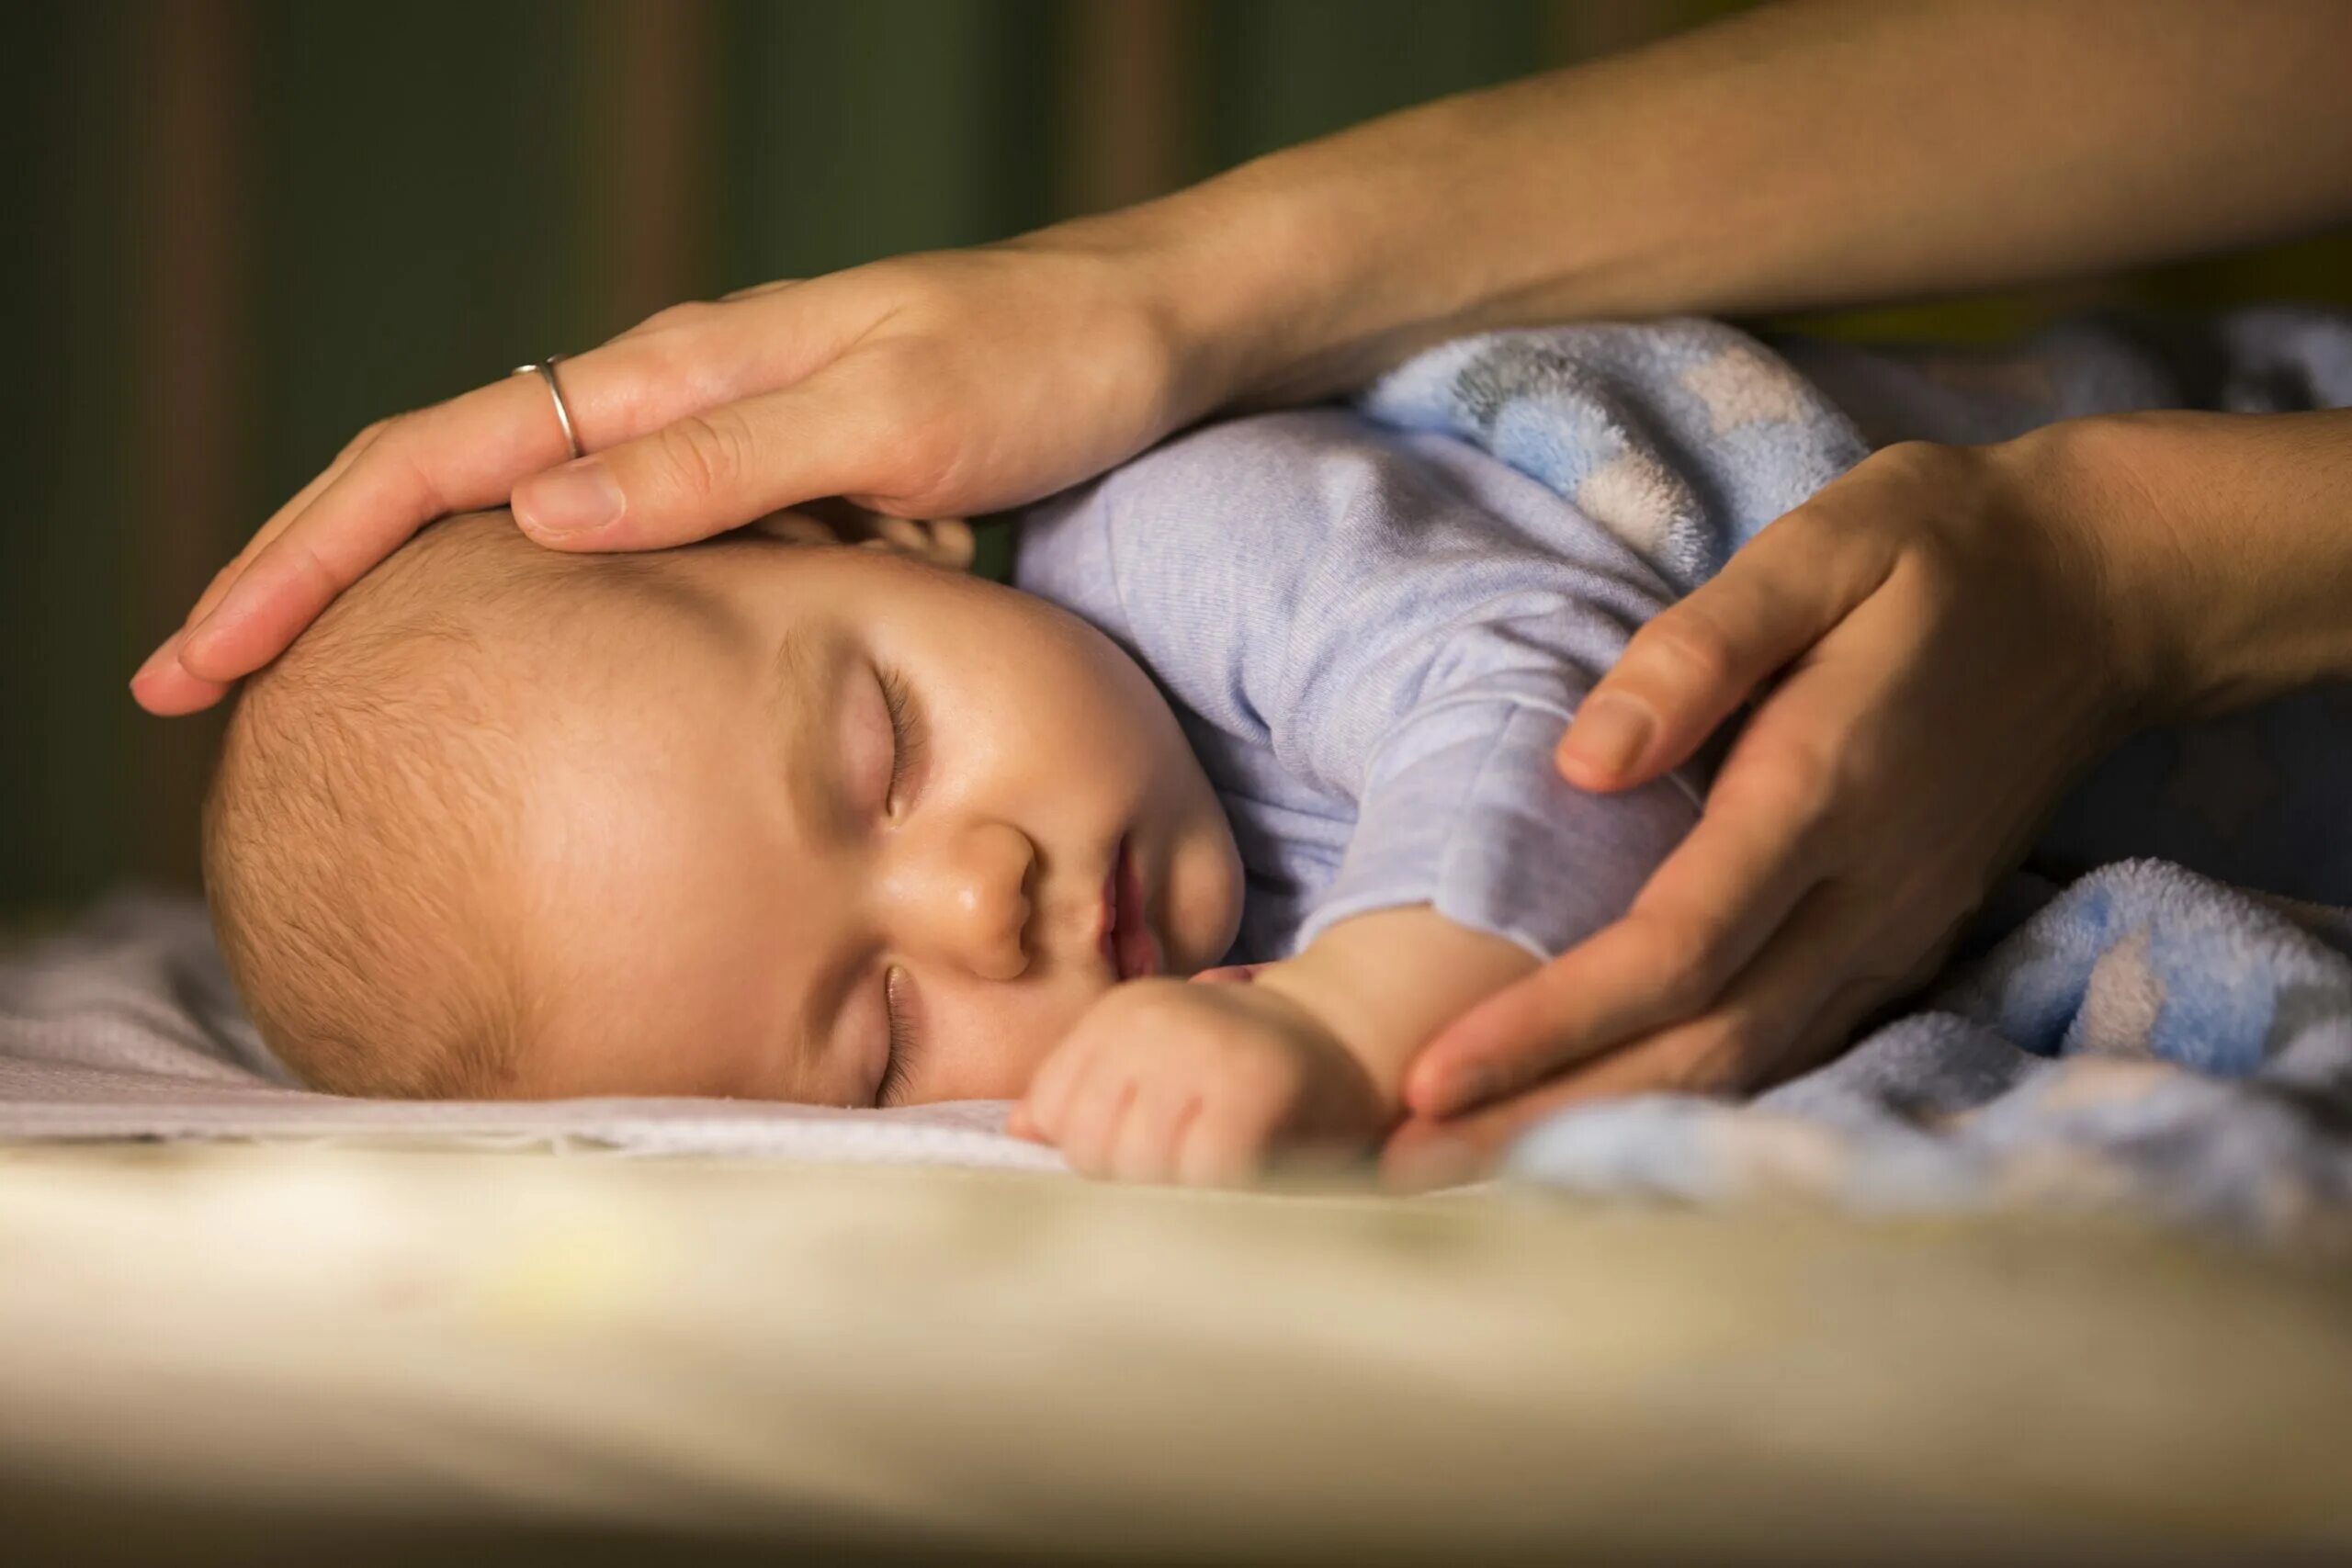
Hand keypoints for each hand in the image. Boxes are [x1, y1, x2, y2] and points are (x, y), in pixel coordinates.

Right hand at [130, 217, 1247, 716]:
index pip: (438, 460)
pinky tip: (505, 683)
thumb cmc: (1041, 366)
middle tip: (196, 696)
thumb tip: (538, 520)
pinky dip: (531, 620)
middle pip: (438, 493)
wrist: (1147, 341)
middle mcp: (670, 408)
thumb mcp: (894, 418)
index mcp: (674, 374)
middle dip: (308, 585)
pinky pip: (615, 562)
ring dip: (400, 605)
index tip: (202, 656)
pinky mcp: (767, 501)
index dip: (306, 557)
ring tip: (303, 704)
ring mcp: (712, 455)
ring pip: (513, 532)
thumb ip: (725, 465)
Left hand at [1008, 977, 1386, 1186]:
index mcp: (1121, 1012)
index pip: (1051, 1110)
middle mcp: (1153, 1021)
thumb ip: (1089, 1092)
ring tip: (1214, 1174)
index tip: (1145, 1147)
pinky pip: (1199, 1177)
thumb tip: (1019, 1128)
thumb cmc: (1244, 1068)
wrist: (1352, 1038)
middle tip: (1186, 1168)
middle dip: (1128, 1180)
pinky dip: (1219, 1195)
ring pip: (1137, 1169)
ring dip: (1175, 1193)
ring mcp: (1202, 1052)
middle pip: (1089, 1147)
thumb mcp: (1158, 1063)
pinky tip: (1245, 1179)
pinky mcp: (1249, 1093)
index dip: (1090, 1151)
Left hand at [1384, 426, 2170, 1188]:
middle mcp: (1863, 894)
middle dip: (1543, 1121)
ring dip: (1599, 1136)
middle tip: (1394, 1174)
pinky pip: (1781, 1051)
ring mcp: (1892, 933)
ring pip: (1740, 1072)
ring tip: (1457, 1177)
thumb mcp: (1820, 548)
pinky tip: (1589, 1130)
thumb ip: (1700, 651)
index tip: (1427, 1078)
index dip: (1548, 1025)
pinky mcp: (1899, 945)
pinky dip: (1679, 1108)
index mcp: (1823, 792)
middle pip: (1695, 1049)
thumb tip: (1582, 765)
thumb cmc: (1937, 553)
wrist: (2103, 594)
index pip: (1673, 948)